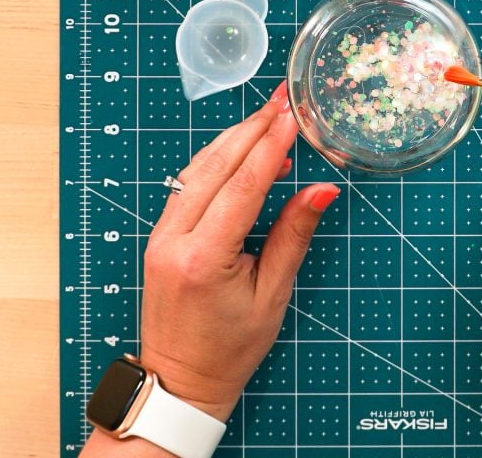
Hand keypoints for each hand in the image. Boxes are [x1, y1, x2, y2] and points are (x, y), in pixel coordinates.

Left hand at [138, 81, 339, 419]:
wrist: (179, 381)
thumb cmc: (230, 349)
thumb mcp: (273, 295)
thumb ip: (294, 236)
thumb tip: (322, 190)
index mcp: (204, 258)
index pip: (243, 186)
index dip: (270, 146)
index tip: (293, 116)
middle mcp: (174, 239)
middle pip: (216, 166)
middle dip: (253, 129)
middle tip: (283, 100)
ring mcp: (160, 234)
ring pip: (197, 169)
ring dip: (234, 139)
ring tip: (269, 116)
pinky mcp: (159, 234)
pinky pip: (188, 184)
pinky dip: (217, 161)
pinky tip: (242, 149)